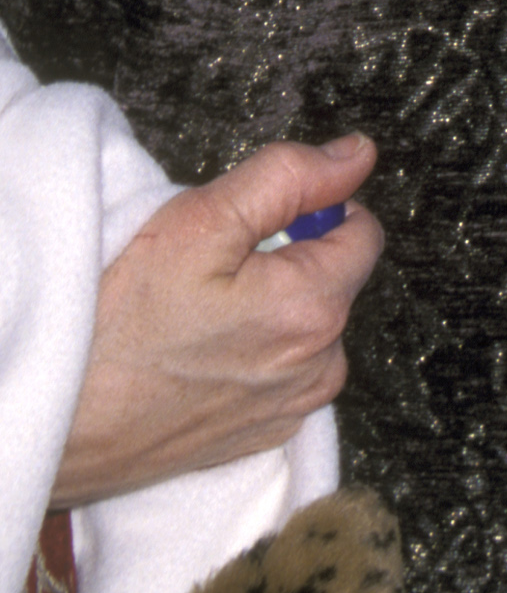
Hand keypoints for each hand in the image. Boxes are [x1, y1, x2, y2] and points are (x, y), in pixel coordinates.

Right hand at [51, 134, 383, 506]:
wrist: (57, 423)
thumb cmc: (116, 325)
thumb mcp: (199, 221)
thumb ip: (289, 178)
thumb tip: (357, 154)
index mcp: (314, 310)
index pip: (363, 232)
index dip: (314, 211)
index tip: (259, 223)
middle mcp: (317, 369)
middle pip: (333, 280)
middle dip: (287, 261)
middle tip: (213, 272)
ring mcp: (288, 411)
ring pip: (308, 327)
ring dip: (271, 310)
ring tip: (199, 317)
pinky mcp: (258, 439)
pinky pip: (283, 374)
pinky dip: (254, 356)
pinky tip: (199, 356)